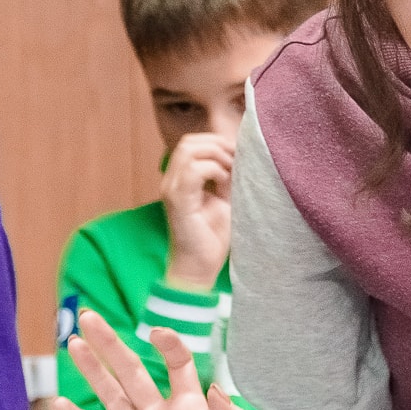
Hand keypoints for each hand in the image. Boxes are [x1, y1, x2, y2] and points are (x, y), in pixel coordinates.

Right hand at [57, 309, 261, 409]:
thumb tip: (214, 387)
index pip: (178, 365)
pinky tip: (59, 402)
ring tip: (73, 342)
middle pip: (132, 371)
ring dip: (92, 370)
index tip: (156, 333)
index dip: (169, 345)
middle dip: (111, 344)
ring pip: (110, 395)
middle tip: (88, 316)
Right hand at [159, 134, 237, 290]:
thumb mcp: (225, 200)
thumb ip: (227, 177)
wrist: (199, 267)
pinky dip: (213, 169)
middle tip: (237, 161)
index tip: (239, 155)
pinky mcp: (177, 200)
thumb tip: (239, 155)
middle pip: (189, 142)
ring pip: (188, 150)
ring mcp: (171, 189)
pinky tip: (225, 182)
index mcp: (180, 180)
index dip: (216, 142)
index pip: (192, 143)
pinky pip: (192, 170)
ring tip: (231, 172)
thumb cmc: (211, 238)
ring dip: (216, 155)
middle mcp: (171, 181)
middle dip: (217, 145)